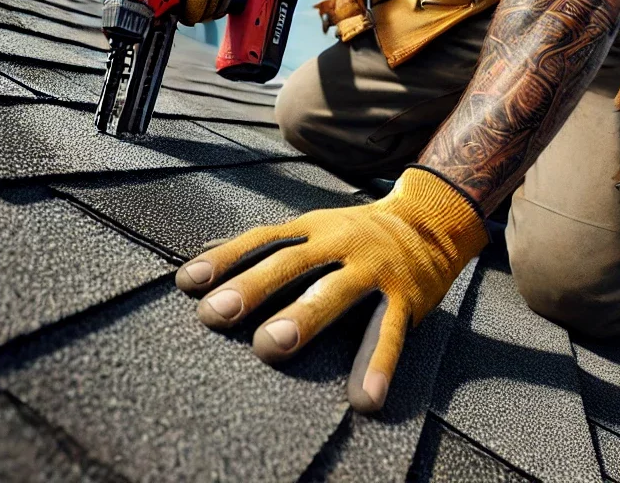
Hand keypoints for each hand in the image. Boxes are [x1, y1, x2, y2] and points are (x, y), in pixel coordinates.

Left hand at [175, 167, 487, 411]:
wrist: (432, 221)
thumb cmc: (358, 234)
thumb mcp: (316, 227)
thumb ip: (270, 247)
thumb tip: (200, 260)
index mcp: (314, 226)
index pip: (263, 238)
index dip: (225, 257)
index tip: (187, 282)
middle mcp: (341, 241)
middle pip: (292, 261)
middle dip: (254, 286)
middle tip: (217, 313)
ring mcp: (374, 268)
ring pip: (336, 291)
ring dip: (304, 316)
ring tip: (272, 345)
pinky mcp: (406, 296)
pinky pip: (389, 333)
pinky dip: (378, 365)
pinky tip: (364, 398)